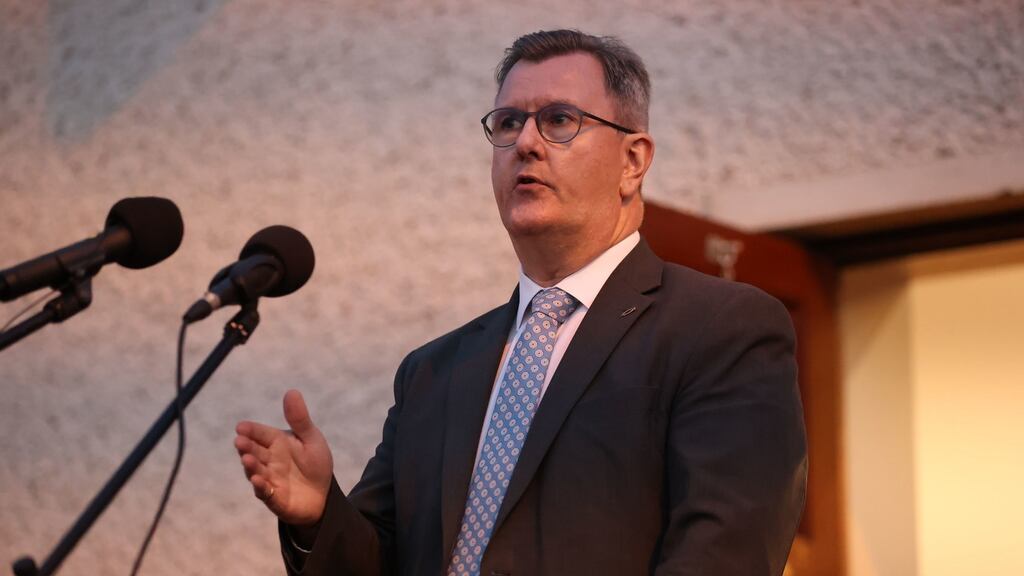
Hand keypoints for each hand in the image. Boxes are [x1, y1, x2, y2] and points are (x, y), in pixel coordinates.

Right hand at [235, 389, 333, 525]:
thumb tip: (291, 391)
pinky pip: (266, 493)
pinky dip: (261, 487)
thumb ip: (299, 419)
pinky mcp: (275, 498)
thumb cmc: (315, 463)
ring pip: (256, 472)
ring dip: (251, 466)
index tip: (241, 427)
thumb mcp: (311, 439)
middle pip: (254, 452)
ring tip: (247, 459)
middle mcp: (268, 460)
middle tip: (239, 441)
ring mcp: (270, 479)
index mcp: (276, 443)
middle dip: (246, 447)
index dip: (251, 430)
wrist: (323, 494)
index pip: (260, 434)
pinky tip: (258, 481)